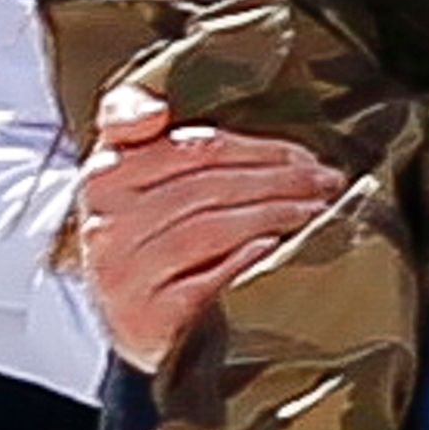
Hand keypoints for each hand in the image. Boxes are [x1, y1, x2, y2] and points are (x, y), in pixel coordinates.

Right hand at [74, 76, 348, 372]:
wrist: (128, 319)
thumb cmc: (142, 233)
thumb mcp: (130, 173)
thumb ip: (131, 121)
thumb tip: (153, 110)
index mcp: (103, 176)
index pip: (190, 149)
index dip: (254, 149)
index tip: (301, 154)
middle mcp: (105, 222)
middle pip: (207, 187)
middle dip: (278, 180)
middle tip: (325, 180)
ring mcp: (122, 271)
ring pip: (208, 229)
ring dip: (271, 215)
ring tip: (313, 209)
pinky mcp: (144, 315)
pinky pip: (204, 280)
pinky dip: (243, 259)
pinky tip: (274, 246)